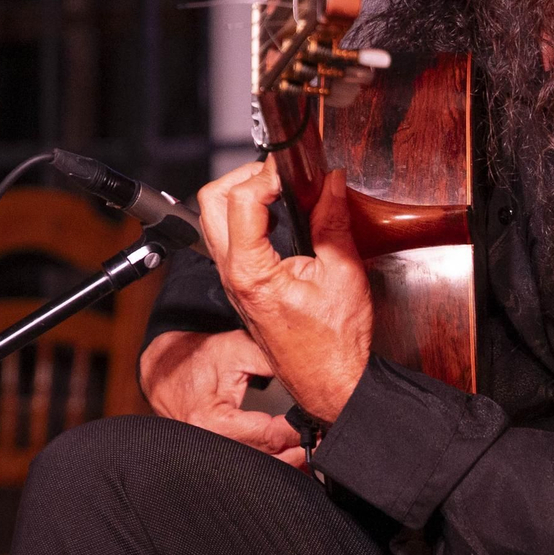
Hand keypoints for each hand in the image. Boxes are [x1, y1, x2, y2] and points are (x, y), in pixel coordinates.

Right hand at [138, 329, 303, 464]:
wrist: (165, 368)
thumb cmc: (196, 357)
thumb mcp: (236, 348)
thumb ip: (272, 359)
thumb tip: (308, 373)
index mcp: (213, 421)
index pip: (267, 435)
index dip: (296, 431)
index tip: (318, 423)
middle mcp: (211, 445)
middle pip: (266, 458)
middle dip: (297, 451)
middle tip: (323, 441)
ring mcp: (211, 454)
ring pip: (258, 467)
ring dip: (286, 461)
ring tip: (312, 450)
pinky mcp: (216, 454)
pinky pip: (249, 464)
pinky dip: (271, 461)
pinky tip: (290, 456)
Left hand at [196, 159, 372, 423]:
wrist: (330, 383)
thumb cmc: (335, 344)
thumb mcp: (342, 273)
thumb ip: (333, 221)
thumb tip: (331, 184)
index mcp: (251, 271)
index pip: (242, 200)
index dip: (267, 175)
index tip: (293, 171)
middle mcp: (232, 274)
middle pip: (211, 203)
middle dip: (242, 176)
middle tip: (276, 174)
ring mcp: (232, 281)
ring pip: (214, 220)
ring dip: (241, 196)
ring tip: (278, 191)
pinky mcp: (240, 285)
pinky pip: (228, 239)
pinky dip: (246, 217)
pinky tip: (277, 218)